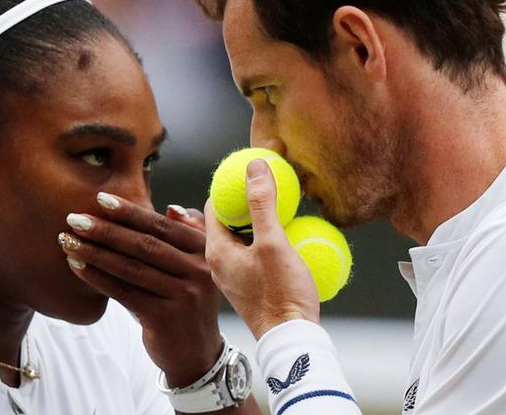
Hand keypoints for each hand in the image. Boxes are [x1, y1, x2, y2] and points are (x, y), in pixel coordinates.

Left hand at [60, 194, 221, 387]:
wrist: (197, 352)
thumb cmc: (187, 300)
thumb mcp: (196, 266)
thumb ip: (188, 234)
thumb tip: (171, 208)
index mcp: (205, 251)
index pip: (162, 226)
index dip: (130, 212)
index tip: (100, 199)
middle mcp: (199, 271)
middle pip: (145, 245)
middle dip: (106, 230)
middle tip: (75, 218)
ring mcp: (184, 296)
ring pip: (131, 268)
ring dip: (96, 252)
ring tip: (69, 240)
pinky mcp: (165, 318)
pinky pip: (124, 293)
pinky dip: (98, 278)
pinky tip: (77, 266)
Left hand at [205, 159, 320, 339]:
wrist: (291, 340)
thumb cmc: (281, 295)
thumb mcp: (273, 243)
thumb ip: (262, 203)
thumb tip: (254, 165)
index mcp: (215, 250)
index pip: (214, 205)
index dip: (231, 184)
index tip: (251, 171)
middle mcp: (218, 262)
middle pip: (226, 219)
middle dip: (245, 199)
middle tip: (267, 183)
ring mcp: (233, 274)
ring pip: (240, 236)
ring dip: (256, 218)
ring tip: (278, 204)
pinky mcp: (249, 284)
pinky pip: (251, 251)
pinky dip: (262, 237)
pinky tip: (283, 234)